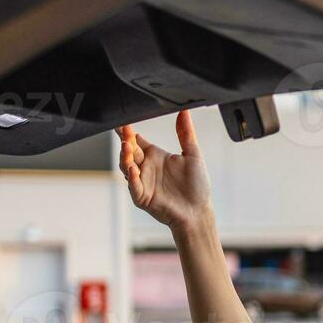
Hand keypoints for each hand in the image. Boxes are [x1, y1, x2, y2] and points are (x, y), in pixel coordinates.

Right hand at [116, 110, 213, 232]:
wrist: (198, 211)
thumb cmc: (196, 186)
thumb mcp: (193, 155)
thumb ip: (186, 133)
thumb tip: (184, 111)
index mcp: (155, 155)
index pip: (136, 140)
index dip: (127, 131)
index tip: (123, 121)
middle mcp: (146, 167)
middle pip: (128, 150)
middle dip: (125, 140)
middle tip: (125, 130)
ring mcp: (142, 182)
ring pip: (126, 166)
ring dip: (124, 156)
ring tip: (127, 146)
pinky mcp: (143, 197)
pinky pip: (134, 186)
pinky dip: (131, 177)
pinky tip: (132, 168)